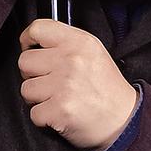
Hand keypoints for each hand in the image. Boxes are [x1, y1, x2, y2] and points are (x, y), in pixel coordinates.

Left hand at [18, 19, 137, 150]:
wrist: (125, 121)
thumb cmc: (107, 89)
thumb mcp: (93, 53)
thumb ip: (65, 44)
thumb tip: (34, 44)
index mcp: (79, 42)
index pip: (38, 28)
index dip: (27, 40)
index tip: (29, 48)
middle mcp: (71, 60)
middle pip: (25, 61)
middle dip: (33, 75)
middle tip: (50, 84)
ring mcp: (64, 85)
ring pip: (26, 89)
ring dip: (38, 99)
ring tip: (58, 100)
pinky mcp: (59, 110)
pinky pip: (34, 113)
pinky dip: (44, 119)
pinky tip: (61, 115)